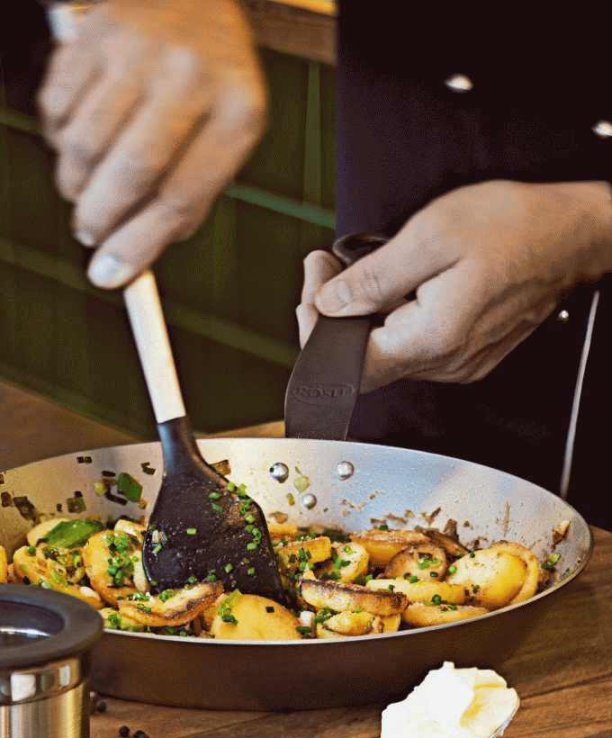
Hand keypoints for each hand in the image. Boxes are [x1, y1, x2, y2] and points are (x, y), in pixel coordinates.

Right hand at [39, 0, 266, 287]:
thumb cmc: (207, 79)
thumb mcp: (221, 134)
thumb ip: (184, 200)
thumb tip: (125, 263)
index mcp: (237, 112)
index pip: (179, 197)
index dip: (138, 246)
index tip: (109, 276)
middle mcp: (190, 76)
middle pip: (129, 175)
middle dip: (98, 220)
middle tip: (88, 231)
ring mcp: (139, 50)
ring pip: (83, 147)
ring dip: (73, 183)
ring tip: (84, 183)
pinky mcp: (95, 34)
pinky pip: (55, 110)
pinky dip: (57, 137)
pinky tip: (77, 132)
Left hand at [297, 181, 611, 388]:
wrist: (572, 235)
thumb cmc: (516, 227)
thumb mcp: (432, 235)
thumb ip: (373, 277)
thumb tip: (330, 303)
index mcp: (432, 339)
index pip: (350, 363)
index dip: (318, 329)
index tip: (313, 282)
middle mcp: (444, 363)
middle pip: (364, 360)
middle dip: (333, 315)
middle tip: (323, 268)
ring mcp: (456, 362)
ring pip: (386, 353)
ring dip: (361, 315)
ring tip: (355, 267)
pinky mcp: (465, 353)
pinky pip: (412, 346)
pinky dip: (391, 318)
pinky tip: (393, 285)